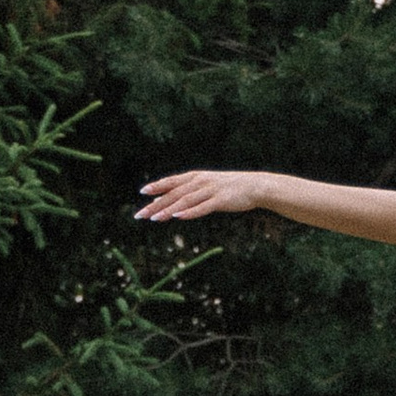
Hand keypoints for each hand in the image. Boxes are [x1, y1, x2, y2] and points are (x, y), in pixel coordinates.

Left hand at [136, 171, 272, 223]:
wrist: (255, 186)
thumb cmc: (230, 188)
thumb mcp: (208, 186)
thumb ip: (190, 193)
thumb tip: (172, 203)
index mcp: (196, 177)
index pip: (172, 182)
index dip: (157, 186)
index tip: (142, 192)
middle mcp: (200, 182)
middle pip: (174, 193)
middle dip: (156, 204)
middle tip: (140, 214)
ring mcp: (210, 191)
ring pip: (184, 201)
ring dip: (168, 210)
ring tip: (154, 218)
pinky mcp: (220, 200)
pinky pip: (202, 207)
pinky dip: (189, 212)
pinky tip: (177, 217)